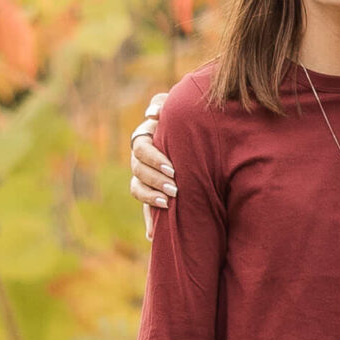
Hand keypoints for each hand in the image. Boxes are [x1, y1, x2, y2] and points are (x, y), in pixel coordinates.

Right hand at [129, 88, 175, 239]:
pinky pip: (145, 210)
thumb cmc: (190, 119)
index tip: (172, 168)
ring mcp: (144, 176)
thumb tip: (151, 114)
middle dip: (155, 179)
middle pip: (138, 169)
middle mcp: (141, 158)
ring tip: (167, 203)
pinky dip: (149, 223)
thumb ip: (165, 104)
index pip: (141, 148)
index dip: (154, 159)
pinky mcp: (151, 192)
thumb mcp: (179, 108)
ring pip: (137, 188)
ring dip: (150, 197)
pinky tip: (152, 236)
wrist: (202, 139)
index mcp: (146, 137)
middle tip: (174, 188)